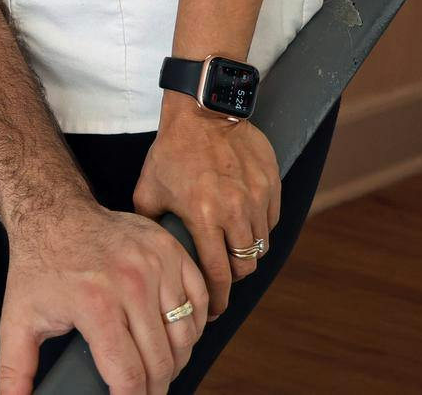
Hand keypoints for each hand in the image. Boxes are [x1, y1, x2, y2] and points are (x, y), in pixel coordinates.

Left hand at [0, 197, 208, 394]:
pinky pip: (199, 300)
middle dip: (155, 388)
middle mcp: (131, 283)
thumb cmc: (38, 265)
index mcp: (96, 305)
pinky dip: (195, 324)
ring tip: (160, 368)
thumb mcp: (18, 319)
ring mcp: (156, 264)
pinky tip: (178, 336)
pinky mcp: (171, 249)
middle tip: (145, 393)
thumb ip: (14, 369)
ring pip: (185, 334)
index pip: (129, 375)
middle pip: (162, 360)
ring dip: (177, 360)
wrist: (53, 210)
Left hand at [132, 94, 281, 318]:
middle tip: (220, 276)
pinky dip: (259, 227)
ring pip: (261, 245)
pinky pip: (271, 220)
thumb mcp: (149, 188)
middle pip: (245, 266)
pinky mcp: (272, 184)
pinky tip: (241, 221)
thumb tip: (150, 252)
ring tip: (230, 248)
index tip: (213, 311)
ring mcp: (258, 197)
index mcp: (204, 216)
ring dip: (246, 252)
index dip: (217, 300)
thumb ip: (150, 223)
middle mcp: (235, 210)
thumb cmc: (172, 150)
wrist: (203, 110)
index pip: (219, 275)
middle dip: (232, 278)